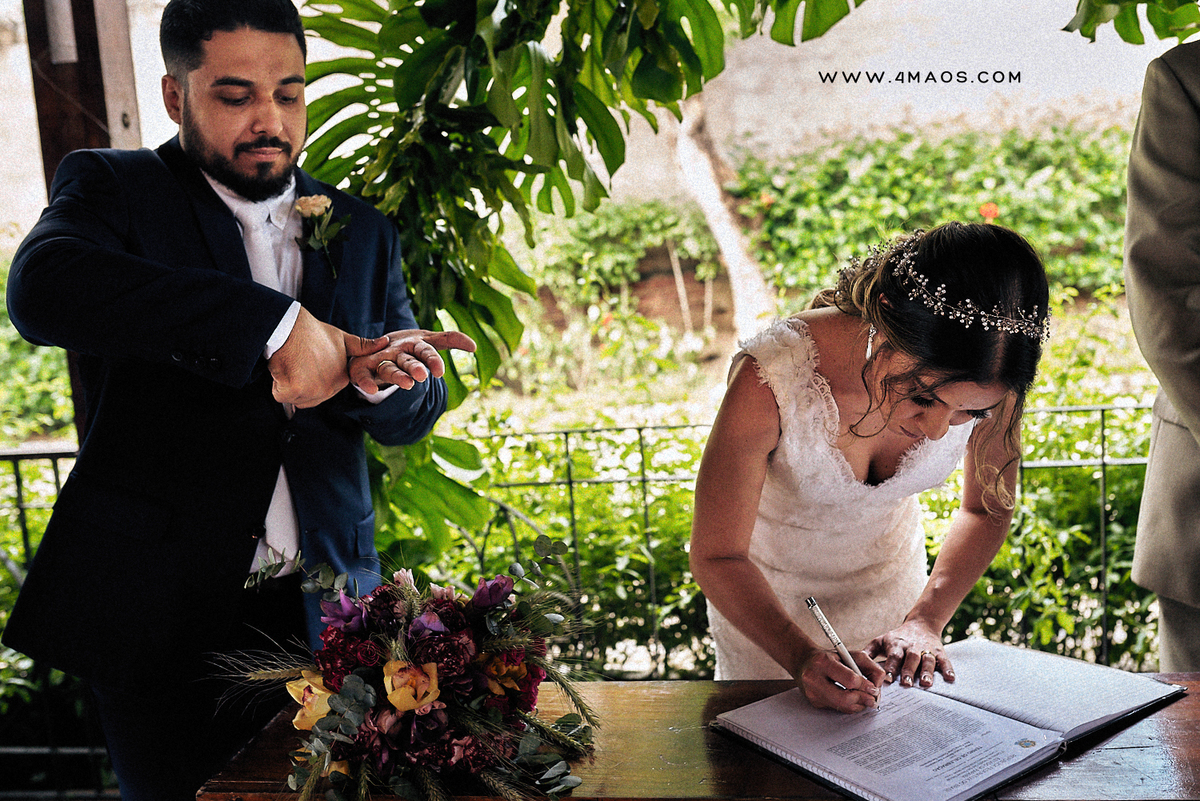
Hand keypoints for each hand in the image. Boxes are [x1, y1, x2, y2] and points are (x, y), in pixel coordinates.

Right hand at [268, 307, 387, 407]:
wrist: (290, 326)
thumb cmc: (313, 332)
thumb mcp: (342, 338)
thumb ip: (363, 346)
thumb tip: (385, 342)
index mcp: (341, 379)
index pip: (323, 390)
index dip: (312, 376)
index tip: (310, 362)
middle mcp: (329, 388)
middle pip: (309, 397)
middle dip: (300, 383)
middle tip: (299, 363)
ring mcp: (312, 391)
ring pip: (295, 398)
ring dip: (288, 385)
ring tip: (292, 364)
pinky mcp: (294, 391)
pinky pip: (281, 395)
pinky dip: (278, 384)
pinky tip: (283, 368)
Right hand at [348, 329, 476, 393]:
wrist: (374, 345)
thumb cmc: (407, 347)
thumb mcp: (428, 340)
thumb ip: (449, 339)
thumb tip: (474, 346)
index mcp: (414, 345)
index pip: (426, 350)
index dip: (432, 360)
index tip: (440, 372)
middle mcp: (397, 352)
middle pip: (408, 360)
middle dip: (415, 367)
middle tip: (423, 376)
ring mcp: (380, 360)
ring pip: (388, 368)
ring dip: (397, 375)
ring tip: (407, 385)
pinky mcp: (362, 368)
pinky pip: (363, 376)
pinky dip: (365, 382)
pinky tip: (372, 390)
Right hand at [795, 648, 884, 713]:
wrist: (804, 661)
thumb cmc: (830, 657)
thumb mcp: (849, 654)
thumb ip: (868, 665)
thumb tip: (879, 683)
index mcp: (823, 662)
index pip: (849, 680)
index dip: (866, 686)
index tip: (874, 688)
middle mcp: (814, 678)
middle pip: (845, 699)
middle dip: (863, 699)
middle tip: (873, 698)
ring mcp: (813, 693)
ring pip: (843, 707)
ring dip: (859, 704)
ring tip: (865, 697)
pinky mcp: (814, 702)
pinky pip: (838, 708)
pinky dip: (850, 705)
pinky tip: (852, 698)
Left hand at [867, 619, 951, 687]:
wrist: (921, 623)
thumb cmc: (897, 637)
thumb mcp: (880, 641)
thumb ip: (868, 653)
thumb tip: (853, 664)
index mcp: (896, 645)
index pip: (893, 656)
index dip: (890, 667)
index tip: (886, 679)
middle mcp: (912, 647)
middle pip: (910, 659)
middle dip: (908, 671)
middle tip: (906, 684)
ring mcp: (927, 650)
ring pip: (927, 660)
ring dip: (927, 672)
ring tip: (926, 683)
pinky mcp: (939, 652)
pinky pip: (945, 660)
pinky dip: (948, 669)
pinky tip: (950, 678)